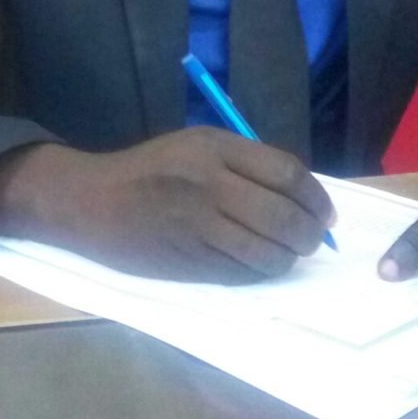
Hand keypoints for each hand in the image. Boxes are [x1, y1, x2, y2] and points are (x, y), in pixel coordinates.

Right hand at [0, 127, 335, 283]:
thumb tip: (301, 193)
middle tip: (314, 238)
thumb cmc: (150, 169)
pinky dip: (260, 272)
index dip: (316, 197)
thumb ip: (245, 163)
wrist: (92, 203)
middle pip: (284, 216)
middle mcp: (210, 184)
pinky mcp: (188, 262)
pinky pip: (242, 273)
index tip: (325, 211)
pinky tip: (258, 264)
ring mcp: (199, 226)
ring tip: (289, 254)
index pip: (287, 173)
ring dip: (290, 257)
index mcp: (214, 148)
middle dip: (311, 233)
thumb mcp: (196, 145)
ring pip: (268, 252)